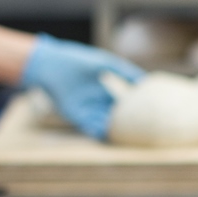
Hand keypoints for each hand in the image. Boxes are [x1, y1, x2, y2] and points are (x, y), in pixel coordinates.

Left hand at [21, 33, 144, 139]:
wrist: (51, 64)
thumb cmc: (78, 60)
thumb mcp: (106, 63)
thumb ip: (126, 71)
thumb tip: (145, 80)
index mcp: (102, 91)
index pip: (120, 105)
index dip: (132, 111)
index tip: (146, 116)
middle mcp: (95, 102)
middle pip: (113, 117)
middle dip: (124, 123)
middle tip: (140, 130)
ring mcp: (85, 110)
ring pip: (103, 123)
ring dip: (114, 129)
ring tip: (128, 135)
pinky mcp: (75, 115)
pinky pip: (89, 127)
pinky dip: (98, 131)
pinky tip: (109, 133)